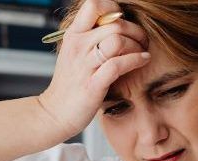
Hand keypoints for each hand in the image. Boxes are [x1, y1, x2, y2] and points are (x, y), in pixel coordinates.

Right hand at [37, 0, 150, 137]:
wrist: (54, 113)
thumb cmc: (70, 84)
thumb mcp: (75, 53)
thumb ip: (91, 37)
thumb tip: (117, 22)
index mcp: (73, 35)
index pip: (94, 5)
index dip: (113, 9)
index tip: (123, 22)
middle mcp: (78, 46)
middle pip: (114, 24)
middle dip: (135, 30)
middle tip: (142, 40)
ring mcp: (84, 66)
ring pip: (117, 41)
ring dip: (136, 45)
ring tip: (142, 51)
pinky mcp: (93, 85)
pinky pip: (118, 65)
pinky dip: (135, 60)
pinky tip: (143, 60)